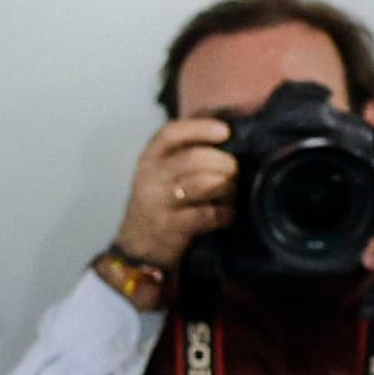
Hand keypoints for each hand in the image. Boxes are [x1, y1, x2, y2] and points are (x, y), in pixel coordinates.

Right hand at [114, 115, 236, 266]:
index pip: (171, 133)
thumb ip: (184, 153)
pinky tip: (228, 215)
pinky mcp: (170, 227)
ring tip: (231, 194)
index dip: (200, 128)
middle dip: (224, 163)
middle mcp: (151, 177)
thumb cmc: (159, 203)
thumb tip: (225, 132)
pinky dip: (224, 213)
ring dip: (227, 188)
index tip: (225, 132)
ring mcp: (159, 203)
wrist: (138, 246)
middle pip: (195, 159)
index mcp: (149, 159)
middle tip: (235, 172)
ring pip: (204, 185)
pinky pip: (206, 214)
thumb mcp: (161, 174)